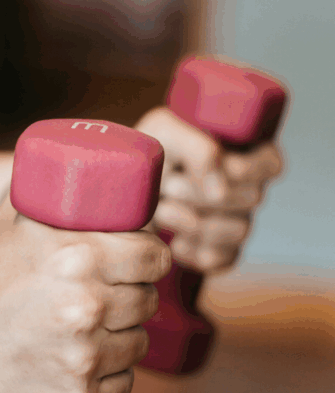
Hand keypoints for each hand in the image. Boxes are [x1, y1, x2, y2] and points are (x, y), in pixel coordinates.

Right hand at [0, 196, 169, 392]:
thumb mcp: (13, 223)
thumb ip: (56, 193)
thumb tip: (98, 172)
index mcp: (79, 258)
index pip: (155, 257)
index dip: (147, 259)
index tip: (135, 265)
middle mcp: (87, 308)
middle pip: (147, 301)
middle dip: (130, 297)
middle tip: (101, 298)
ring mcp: (84, 359)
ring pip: (137, 345)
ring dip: (119, 338)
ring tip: (84, 332)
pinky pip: (122, 385)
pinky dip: (107, 377)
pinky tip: (76, 364)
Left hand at [136, 107, 282, 272]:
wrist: (121, 195)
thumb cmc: (148, 157)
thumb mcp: (165, 133)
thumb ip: (198, 148)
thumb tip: (220, 190)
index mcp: (243, 153)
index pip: (270, 164)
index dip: (243, 168)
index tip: (205, 167)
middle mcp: (246, 189)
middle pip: (253, 197)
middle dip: (202, 193)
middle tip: (169, 186)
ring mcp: (235, 223)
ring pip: (240, 230)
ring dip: (193, 221)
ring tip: (161, 211)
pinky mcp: (219, 253)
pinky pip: (221, 259)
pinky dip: (192, 251)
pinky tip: (171, 239)